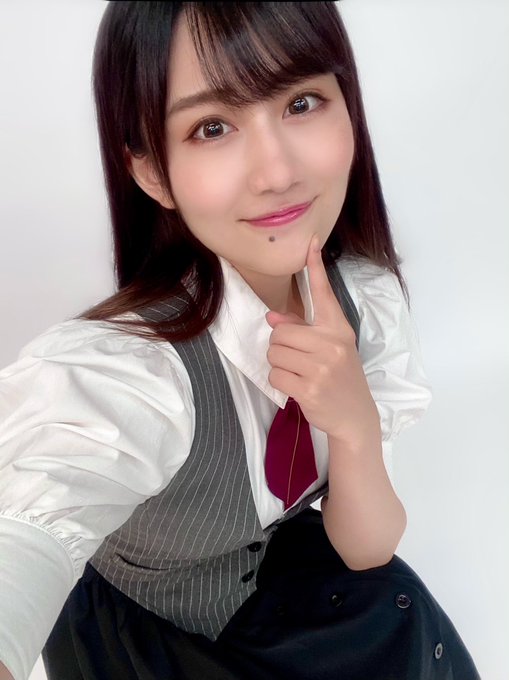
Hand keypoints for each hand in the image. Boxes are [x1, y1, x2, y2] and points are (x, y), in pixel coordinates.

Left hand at [266, 234, 380, 446]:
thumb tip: (272, 317)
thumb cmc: (340, 377)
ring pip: (274, 353)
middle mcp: (332, 344)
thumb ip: (302, 330)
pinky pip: (275, 375)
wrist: (355, 416)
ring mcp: (321, 367)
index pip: (324, 294)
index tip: (310, 242)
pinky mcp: (309, 388)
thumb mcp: (329, 350)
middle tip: (298, 361)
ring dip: (280, 365)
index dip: (315, 267)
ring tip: (300, 374)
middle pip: (280, 333)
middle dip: (281, 347)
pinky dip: (280, 382)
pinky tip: (297, 388)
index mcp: (338, 329)